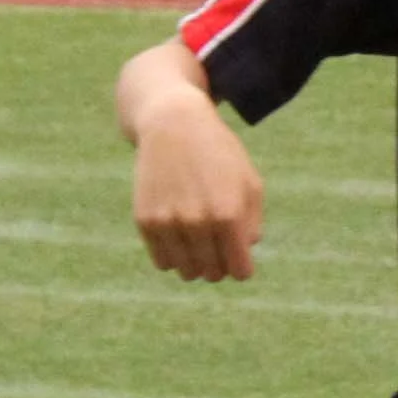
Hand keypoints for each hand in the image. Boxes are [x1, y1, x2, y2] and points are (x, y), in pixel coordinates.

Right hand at [133, 97, 265, 281]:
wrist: (172, 124)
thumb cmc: (219, 155)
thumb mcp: (250, 184)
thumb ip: (252, 225)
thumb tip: (242, 254)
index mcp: (228, 215)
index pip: (240, 271)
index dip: (242, 266)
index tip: (238, 253)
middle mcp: (197, 221)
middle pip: (213, 273)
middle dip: (219, 265)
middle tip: (218, 242)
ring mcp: (168, 221)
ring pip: (186, 272)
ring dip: (195, 263)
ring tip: (199, 240)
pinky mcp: (145, 219)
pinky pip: (161, 261)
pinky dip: (172, 255)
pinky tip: (179, 235)